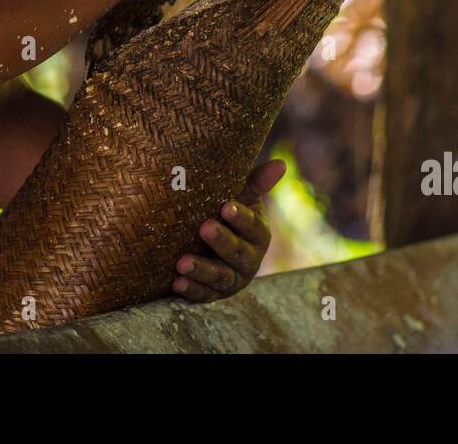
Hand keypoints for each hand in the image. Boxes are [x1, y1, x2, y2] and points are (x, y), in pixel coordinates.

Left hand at [172, 158, 286, 301]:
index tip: (226, 206)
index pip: (253, 227)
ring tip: (181, 262)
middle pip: (237, 253)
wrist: (206, 242)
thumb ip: (256, 183)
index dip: (241, 218)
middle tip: (203, 227)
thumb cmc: (225, 214)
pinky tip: (176, 282)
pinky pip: (203, 294)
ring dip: (201, 270)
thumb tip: (281, 163)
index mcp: (258, 235)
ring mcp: (232, 279)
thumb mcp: (240, 197)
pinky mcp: (213, 294)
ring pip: (220, 277)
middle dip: (221, 241)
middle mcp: (249, 260)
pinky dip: (191, 290)